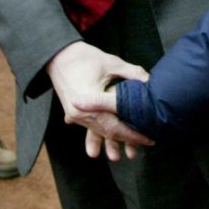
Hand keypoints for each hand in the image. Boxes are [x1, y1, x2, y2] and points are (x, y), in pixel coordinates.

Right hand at [46, 41, 153, 160]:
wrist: (58, 56)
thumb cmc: (84, 57)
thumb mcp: (111, 63)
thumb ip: (132, 73)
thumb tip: (151, 82)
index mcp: (89, 101)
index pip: (115, 125)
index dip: (132, 134)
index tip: (148, 138)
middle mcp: (80, 112)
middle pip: (107, 131)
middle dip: (126, 140)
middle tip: (146, 143)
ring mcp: (75, 114)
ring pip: (98, 131)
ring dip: (113, 141)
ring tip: (127, 151)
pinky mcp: (74, 112)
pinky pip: (91, 126)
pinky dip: (103, 132)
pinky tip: (111, 139)